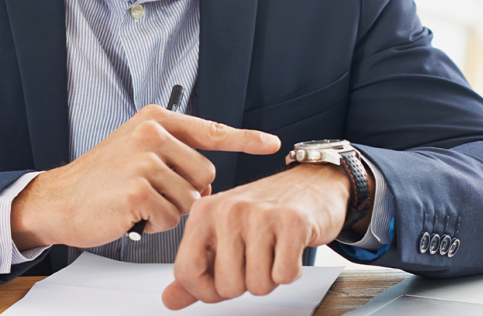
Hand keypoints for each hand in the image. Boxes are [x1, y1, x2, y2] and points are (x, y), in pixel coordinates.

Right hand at [10, 105, 280, 250]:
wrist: (59, 199)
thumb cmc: (100, 179)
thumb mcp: (137, 151)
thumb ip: (175, 156)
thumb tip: (208, 181)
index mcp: (155, 119)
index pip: (211, 129)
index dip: (245, 138)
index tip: (270, 142)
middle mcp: (152, 133)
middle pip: (205, 173)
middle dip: (184, 191)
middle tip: (148, 190)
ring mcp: (145, 160)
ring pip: (190, 199)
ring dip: (167, 210)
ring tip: (135, 201)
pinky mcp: (139, 189)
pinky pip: (171, 218)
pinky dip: (153, 223)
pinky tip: (129, 213)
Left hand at [162, 164, 367, 309]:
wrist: (312, 183)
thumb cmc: (265, 212)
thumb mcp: (223, 234)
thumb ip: (197, 269)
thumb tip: (169, 300)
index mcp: (203, 212)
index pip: (186, 273)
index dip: (205, 291)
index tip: (221, 281)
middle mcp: (226, 209)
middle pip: (226, 286)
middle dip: (246, 283)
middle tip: (256, 256)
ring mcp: (259, 214)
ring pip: (257, 285)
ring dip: (270, 277)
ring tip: (273, 249)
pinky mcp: (292, 221)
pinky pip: (284, 276)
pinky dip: (291, 270)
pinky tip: (290, 247)